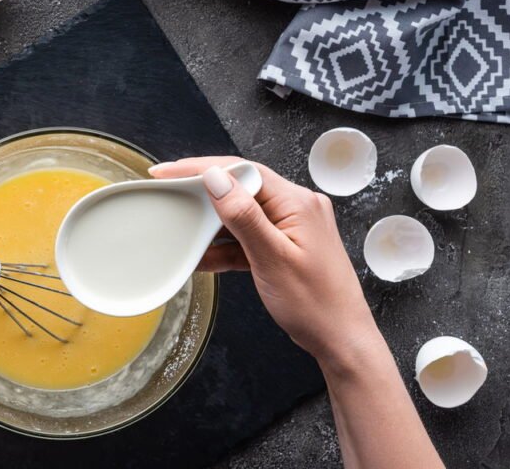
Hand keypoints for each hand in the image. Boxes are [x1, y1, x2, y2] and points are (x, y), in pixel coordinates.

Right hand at [149, 157, 379, 368]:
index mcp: (297, 202)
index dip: (201, 168)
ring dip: (211, 225)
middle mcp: (296, 207)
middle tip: (168, 194)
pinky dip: (225, 247)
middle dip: (203, 194)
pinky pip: (248, 238)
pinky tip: (201, 257)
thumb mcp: (271, 258)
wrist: (341, 340)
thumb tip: (215, 178)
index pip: (242, 171)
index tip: (168, 173)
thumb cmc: (316, 304)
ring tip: (181, 230)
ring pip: (241, 215)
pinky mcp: (285, 246)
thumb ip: (242, 215)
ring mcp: (292, 227)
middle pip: (240, 188)